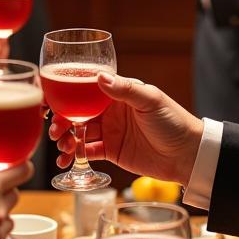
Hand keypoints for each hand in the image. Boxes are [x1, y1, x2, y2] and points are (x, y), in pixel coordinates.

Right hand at [48, 72, 202, 182]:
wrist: (188, 155)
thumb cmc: (174, 122)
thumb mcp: (151, 101)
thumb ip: (125, 90)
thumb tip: (100, 77)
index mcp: (118, 94)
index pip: (85, 90)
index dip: (65, 94)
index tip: (49, 101)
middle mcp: (110, 111)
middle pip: (76, 112)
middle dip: (61, 120)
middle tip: (55, 130)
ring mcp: (109, 131)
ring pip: (78, 133)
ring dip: (66, 139)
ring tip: (62, 147)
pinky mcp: (111, 151)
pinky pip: (87, 153)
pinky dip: (74, 156)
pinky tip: (66, 161)